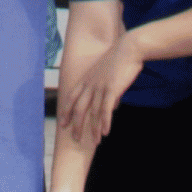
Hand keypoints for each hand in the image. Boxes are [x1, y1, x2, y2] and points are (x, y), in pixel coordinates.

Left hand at [58, 36, 146, 151]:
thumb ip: (105, 89)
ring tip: (95, 142)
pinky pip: (105, 109)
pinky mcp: (111, 89)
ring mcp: (100, 86)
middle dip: (76, 125)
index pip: (71, 98)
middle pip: (79, 108)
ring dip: (93, 129)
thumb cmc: (120, 60)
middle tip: (76, 139)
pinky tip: (106, 132)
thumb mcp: (106, 73)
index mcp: (86, 79)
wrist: (129, 49)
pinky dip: (105, 122)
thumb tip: (110, 104)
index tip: (63, 124)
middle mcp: (90, 84)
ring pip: (93, 112)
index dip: (66, 112)